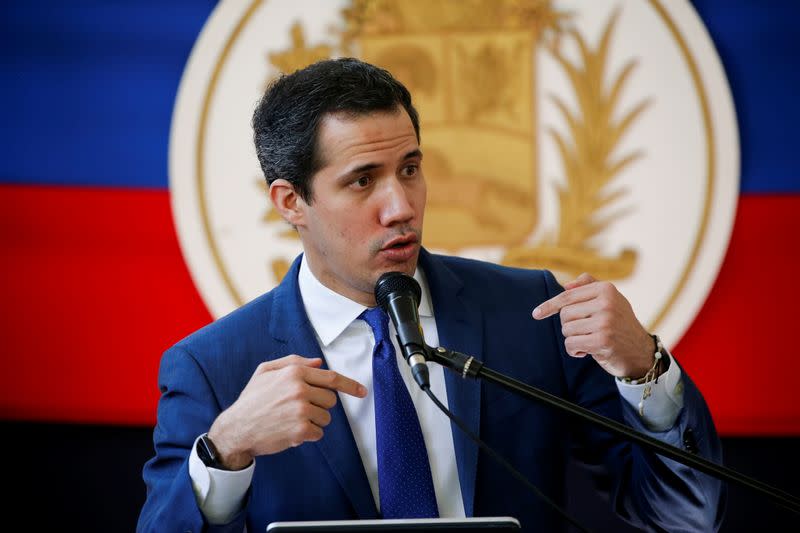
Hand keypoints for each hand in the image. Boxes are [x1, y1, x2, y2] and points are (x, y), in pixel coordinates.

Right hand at [207, 355, 366, 468]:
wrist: (237, 428)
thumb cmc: (252, 399)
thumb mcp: (265, 371)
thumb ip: (293, 362)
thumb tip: (318, 362)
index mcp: (294, 372)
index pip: (331, 378)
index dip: (350, 385)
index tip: (362, 391)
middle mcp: (299, 389)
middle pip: (330, 400)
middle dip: (320, 405)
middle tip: (299, 408)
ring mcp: (300, 410)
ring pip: (326, 417)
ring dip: (313, 421)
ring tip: (291, 420)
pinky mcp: (300, 430)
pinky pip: (318, 432)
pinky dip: (308, 434)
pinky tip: (290, 430)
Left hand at [532, 273, 654, 379]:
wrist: (640, 352)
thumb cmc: (620, 324)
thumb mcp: (610, 300)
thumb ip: (589, 286)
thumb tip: (566, 284)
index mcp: (606, 289)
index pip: (567, 296)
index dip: (549, 306)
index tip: (536, 314)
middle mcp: (607, 303)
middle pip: (565, 314)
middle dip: (570, 326)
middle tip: (586, 332)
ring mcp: (605, 322)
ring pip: (567, 330)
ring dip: (574, 339)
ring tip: (590, 340)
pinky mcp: (602, 341)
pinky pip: (571, 344)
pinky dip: (575, 350)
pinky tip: (587, 351)